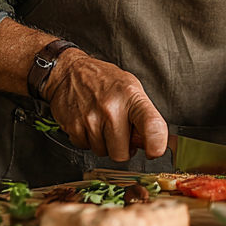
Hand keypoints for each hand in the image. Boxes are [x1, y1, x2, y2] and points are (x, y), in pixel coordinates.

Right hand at [43, 48, 168, 162]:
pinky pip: (85, 147)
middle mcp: (111, 108)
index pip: (152, 125)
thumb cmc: (103, 80)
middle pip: (121, 153)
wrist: (69, 72)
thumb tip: (154, 142)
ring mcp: (91, 119)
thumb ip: (143, 114)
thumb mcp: (131, 88)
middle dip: (122, 149)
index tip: (155, 151)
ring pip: (102, 152)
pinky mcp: (73, 127)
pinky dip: (88, 140)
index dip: (157, 145)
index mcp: (131, 97)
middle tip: (120, 134)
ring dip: (104, 144)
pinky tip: (88, 123)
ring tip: (102, 123)